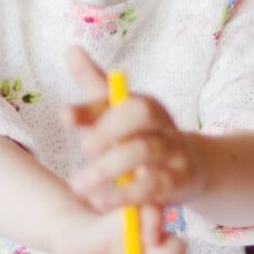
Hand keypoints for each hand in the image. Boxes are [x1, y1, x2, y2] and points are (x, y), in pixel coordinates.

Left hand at [63, 45, 207, 210]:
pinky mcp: (179, 185)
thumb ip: (94, 86)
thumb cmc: (141, 135)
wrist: (189, 167)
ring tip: (79, 187)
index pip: (124, 101)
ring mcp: (174, 155)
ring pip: (144, 156)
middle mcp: (164, 127)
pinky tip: (101, 203)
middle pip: (139, 121)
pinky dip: (127, 198)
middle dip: (107, 134)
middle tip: (80, 151)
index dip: (94, 109)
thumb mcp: (117, 110)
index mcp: (148, 106)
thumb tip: (70, 49)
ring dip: (109, 171)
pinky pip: (154, 191)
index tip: (65, 117)